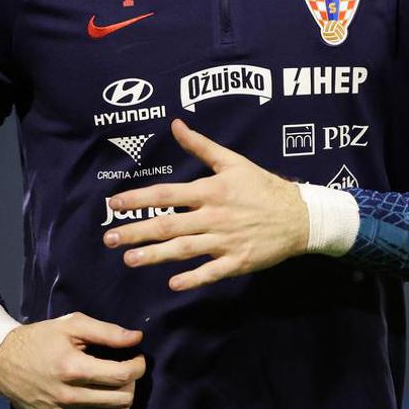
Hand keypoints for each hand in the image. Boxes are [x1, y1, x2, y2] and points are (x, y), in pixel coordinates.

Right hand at [0, 312, 146, 408]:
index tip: (137, 359)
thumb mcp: (71, 325)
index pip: (122, 375)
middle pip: (121, 399)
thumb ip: (106, 332)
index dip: (138, 366)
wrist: (3, 362)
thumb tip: (137, 339)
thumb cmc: (40, 339)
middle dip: (132, 383)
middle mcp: (68, 396)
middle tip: (126, 372)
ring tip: (118, 389)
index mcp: (73, 368)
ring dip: (124, 404)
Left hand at [103, 118, 308, 290]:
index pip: (166, 195)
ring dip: (155, 255)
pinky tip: (172, 283)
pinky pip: (211, 272)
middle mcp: (214, 216)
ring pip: (184, 250)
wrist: (299, 216)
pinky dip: (193, 278)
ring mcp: (225, 240)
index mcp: (210, 190)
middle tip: (109, 239)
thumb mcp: (233, 161)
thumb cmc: (262, 187)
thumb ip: (201, 146)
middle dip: (136, 231)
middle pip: (168, 225)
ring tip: (129, 260)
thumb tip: (175, 124)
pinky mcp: (238, 261)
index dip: (138, 198)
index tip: (115, 204)